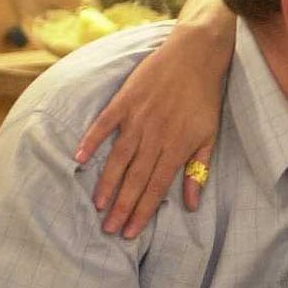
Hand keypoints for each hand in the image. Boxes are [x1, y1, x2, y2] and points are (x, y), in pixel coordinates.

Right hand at [74, 0, 232, 237]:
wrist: (195, 55)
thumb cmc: (204, 98)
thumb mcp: (209, 135)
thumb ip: (198, 169)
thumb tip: (192, 204)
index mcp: (176, 147)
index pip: (156, 187)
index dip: (142, 211)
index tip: (130, 232)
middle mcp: (154, 136)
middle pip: (135, 178)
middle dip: (122, 206)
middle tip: (109, 229)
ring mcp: (137, 118)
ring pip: (119, 158)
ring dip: (107, 183)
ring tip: (97, 205)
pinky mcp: (124, 100)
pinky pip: (104, 124)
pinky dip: (91, 140)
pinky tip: (78, 157)